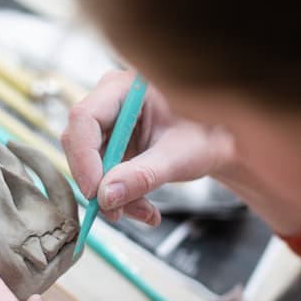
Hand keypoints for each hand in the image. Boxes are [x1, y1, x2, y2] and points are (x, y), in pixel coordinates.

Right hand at [61, 70, 234, 224]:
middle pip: (80, 142)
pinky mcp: (111, 146)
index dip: (83, 157)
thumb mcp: (180, 156)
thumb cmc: (208, 134)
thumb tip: (105, 197)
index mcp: (126, 87)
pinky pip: (101, 175)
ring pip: (88, 165)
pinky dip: (120, 197)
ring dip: (112, 197)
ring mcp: (109, 124)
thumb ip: (143, 175)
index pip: (85, 117)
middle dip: (98, 183)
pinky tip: (145, 209)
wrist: (220, 141)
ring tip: (146, 213)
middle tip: (118, 213)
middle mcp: (110, 101)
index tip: (95, 193)